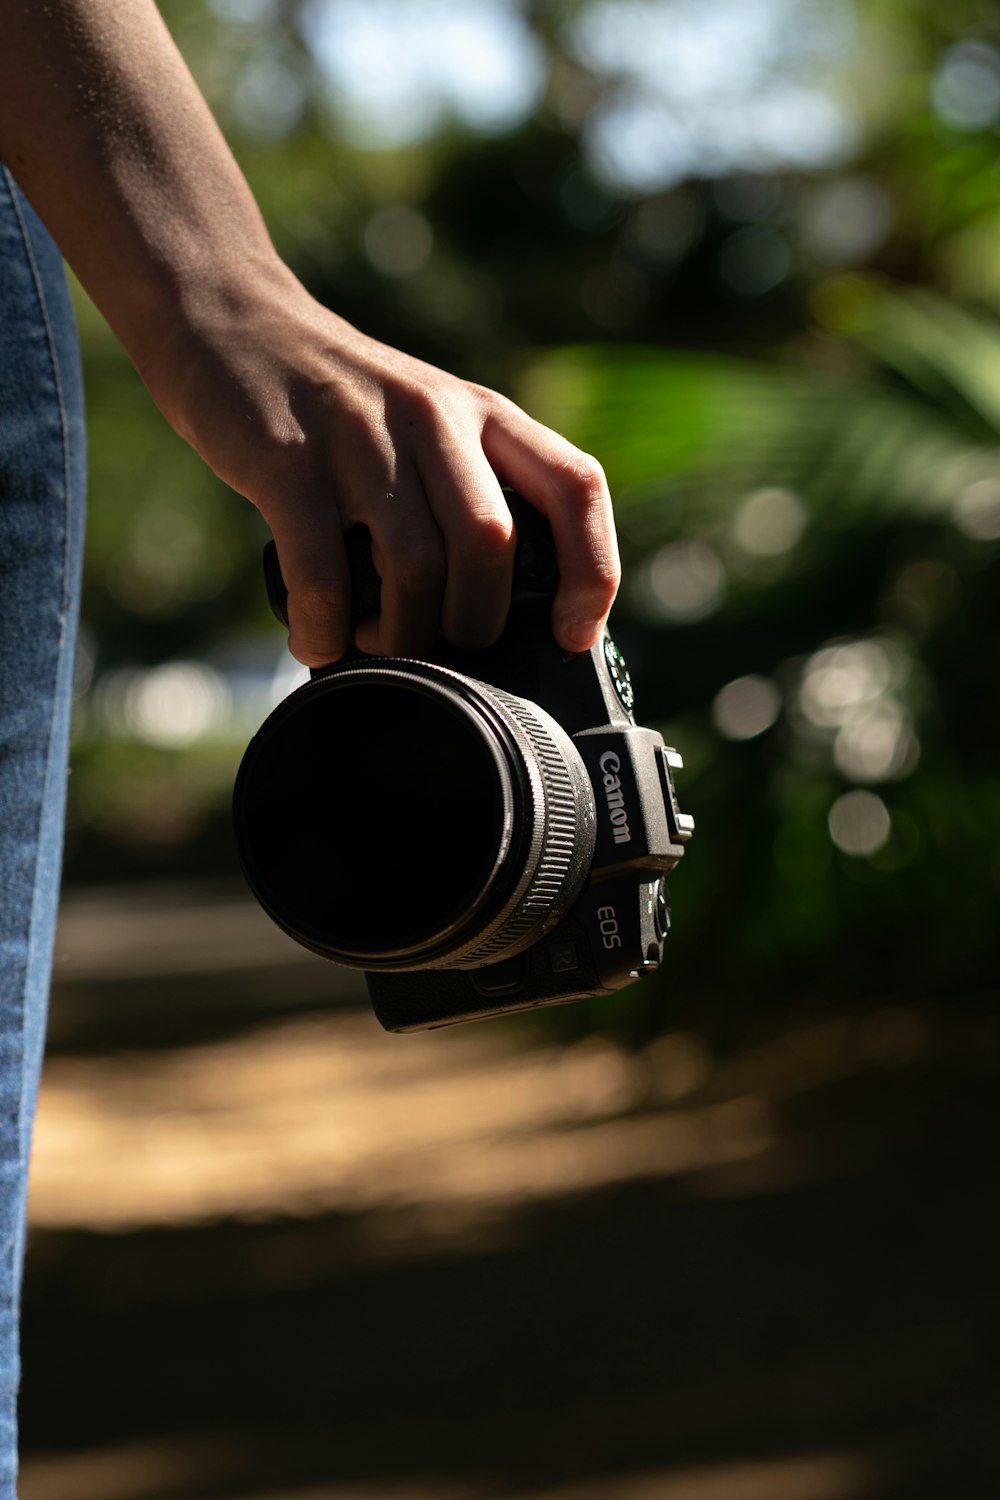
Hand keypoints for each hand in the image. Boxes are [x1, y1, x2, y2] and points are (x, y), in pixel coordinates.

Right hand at [142, 265, 620, 665]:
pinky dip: (325, 628)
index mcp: (484, 414)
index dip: (591, 573)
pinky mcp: (288, 458)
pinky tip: (317, 641)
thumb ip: (469, 492)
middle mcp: (435, 416)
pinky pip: (324, 573)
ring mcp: (361, 435)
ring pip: (415, 566)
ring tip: (372, 645)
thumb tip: (502, 618)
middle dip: (472, 625)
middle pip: (489, 546)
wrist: (230, 319)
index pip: (577, 487)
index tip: (572, 635)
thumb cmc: (339, 409)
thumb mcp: (427, 426)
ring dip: (400, 636)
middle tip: (439, 651)